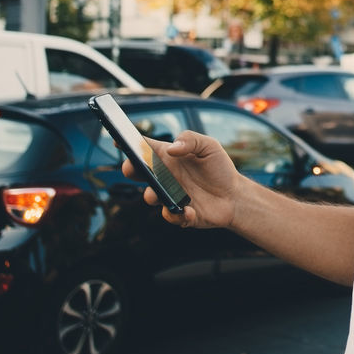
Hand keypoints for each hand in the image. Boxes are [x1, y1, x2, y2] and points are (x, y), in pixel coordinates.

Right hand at [122, 130, 239, 228]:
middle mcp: (165, 176)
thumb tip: (171, 149)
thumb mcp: (209, 146)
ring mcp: (169, 195)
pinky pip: (170, 215)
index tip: (118, 138)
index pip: (145, 147)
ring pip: (150, 196)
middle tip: (130, 167)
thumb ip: (190, 139)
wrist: (235, 196)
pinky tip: (188, 210)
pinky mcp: (179, 214)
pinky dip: (176, 214)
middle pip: (139, 172)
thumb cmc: (219, 168)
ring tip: (158, 193)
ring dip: (151, 195)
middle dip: (130, 169)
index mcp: (169, 157)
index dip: (129, 142)